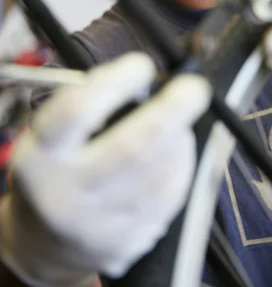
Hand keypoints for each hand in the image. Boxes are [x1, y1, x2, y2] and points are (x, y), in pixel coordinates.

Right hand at [0, 53, 209, 286]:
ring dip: (179, 138)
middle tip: (194, 87)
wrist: (47, 243)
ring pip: (158, 174)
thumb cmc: (57, 169)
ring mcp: (98, 225)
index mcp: (41, 157)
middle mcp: (66, 195)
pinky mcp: (127, 242)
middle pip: (132, 148)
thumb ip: (91, 107)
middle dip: (172, 111)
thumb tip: (148, 82)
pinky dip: (181, 164)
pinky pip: (169, 197)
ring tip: (180, 120)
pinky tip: (178, 148)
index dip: (116, 82)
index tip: (142, 64)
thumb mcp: (51, 137)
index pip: (78, 112)